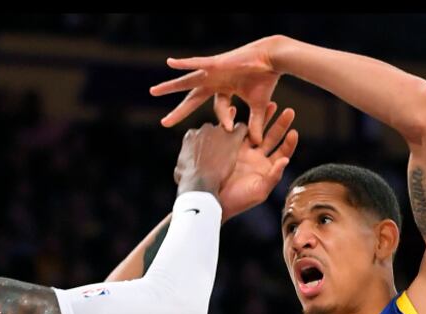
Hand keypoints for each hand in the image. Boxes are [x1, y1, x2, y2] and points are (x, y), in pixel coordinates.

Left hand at [151, 36, 284, 145]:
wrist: (272, 60)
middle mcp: (216, 81)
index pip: (220, 110)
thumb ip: (255, 122)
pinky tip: (170, 63)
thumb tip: (257, 142)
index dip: (225, 120)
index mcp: (225, 90)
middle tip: (164, 123)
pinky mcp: (216, 63)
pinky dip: (184, 63)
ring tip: (153, 92)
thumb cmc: (266, 80)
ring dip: (171, 87)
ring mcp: (214, 71)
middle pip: (193, 98)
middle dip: (179, 111)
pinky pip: (197, 63)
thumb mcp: (258, 106)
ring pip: (188, 81)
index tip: (229, 129)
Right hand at [174, 122, 248, 195]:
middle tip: (222, 154)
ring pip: (228, 127)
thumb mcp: (180, 169)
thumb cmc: (188, 180)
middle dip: (218, 139)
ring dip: (230, 137)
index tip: (209, 153)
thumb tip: (182, 168)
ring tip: (233, 150)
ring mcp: (219, 132)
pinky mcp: (232, 139)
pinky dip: (244, 134)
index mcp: (191, 136)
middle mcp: (204, 129)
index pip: (201, 134)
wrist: (199, 183)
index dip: (206, 143)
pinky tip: (245, 143)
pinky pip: (241, 128)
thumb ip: (184, 162)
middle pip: (214, 129)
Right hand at [217, 101, 298, 220]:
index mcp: (267, 168)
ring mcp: (243, 151)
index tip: (294, 132)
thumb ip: (274, 175)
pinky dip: (238, 119)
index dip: (289, 142)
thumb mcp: (260, 191)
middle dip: (280, 124)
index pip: (283, 151)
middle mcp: (257, 157)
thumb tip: (286, 159)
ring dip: (262, 117)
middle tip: (289, 111)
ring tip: (270, 104)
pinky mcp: (229, 147)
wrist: (215, 202)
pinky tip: (242, 110)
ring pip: (255, 130)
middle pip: (272, 137)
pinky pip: (235, 130)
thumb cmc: (240, 200)